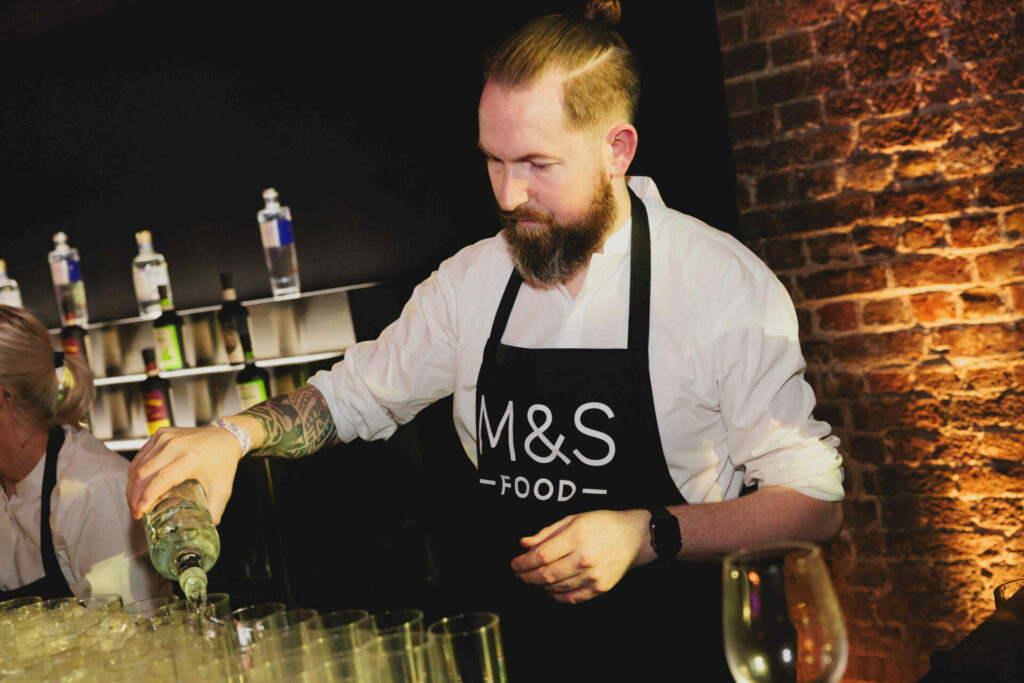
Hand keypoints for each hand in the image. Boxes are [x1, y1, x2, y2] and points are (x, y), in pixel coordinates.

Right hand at [126, 425, 244, 523]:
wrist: (226, 436)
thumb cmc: (223, 463)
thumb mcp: (222, 490)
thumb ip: (213, 513)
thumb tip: (202, 531)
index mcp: (190, 459)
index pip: (161, 479)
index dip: (146, 497)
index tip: (139, 513)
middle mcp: (175, 446)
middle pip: (143, 474)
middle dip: (134, 497)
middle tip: (135, 513)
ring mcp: (166, 438)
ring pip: (138, 465)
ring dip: (132, 486)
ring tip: (135, 502)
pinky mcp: (161, 433)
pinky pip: (140, 455)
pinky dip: (135, 472)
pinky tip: (136, 485)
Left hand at [509, 509, 649, 604]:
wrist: (633, 537)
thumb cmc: (603, 524)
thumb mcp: (573, 519)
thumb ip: (547, 532)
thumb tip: (524, 543)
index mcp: (576, 537)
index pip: (541, 555)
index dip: (523, 562)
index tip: (515, 563)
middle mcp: (584, 558)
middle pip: (546, 574)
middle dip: (527, 576)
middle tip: (519, 574)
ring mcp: (593, 576)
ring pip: (556, 587)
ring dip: (539, 586)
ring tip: (533, 579)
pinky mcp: (600, 588)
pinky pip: (572, 598)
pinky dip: (556, 596)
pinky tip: (550, 589)